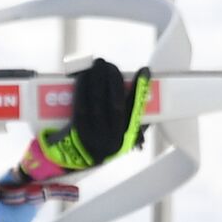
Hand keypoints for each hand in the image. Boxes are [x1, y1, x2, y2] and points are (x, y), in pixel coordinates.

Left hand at [21, 59, 150, 178]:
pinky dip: (81, 89)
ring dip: (95, 80)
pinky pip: (81, 107)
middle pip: (115, 104)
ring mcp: (95, 137)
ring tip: (94, 65)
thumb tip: (143, 79)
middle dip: (112, 79)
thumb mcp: (123, 131)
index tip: (144, 70)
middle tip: (106, 63)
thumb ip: (134, 111)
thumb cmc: (104, 136)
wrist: (78, 159)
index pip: (137, 110)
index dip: (141, 89)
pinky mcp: (77, 133)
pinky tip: (81, 77)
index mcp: (128, 135)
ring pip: (97, 104)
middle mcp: (114, 138)